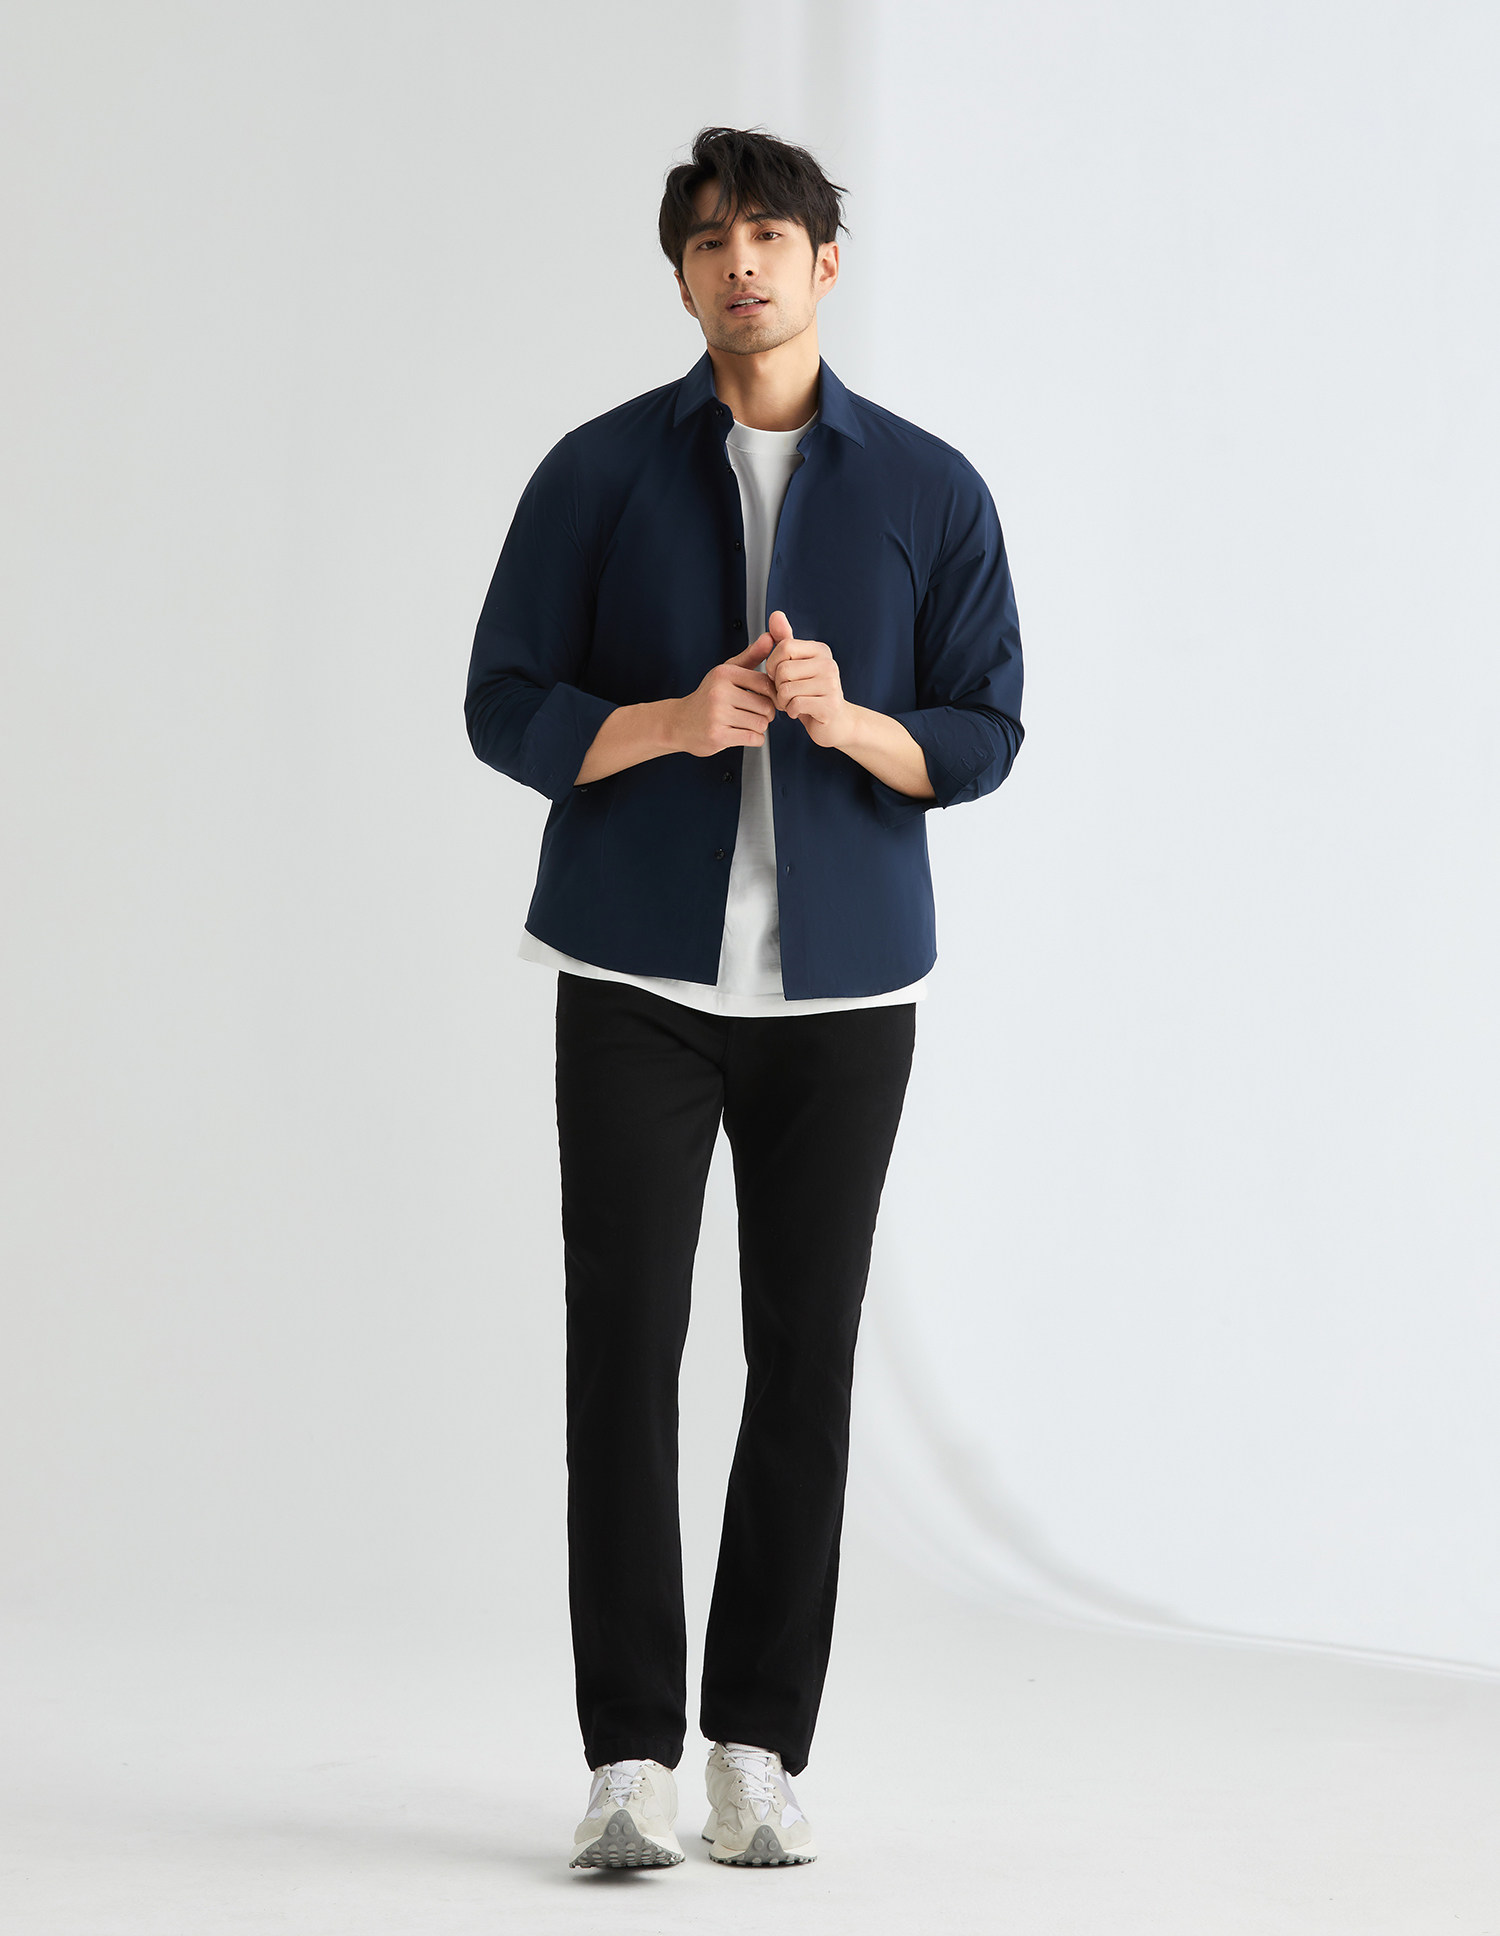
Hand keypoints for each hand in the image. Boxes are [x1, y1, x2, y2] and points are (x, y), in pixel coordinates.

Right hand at [669, 636, 777, 756]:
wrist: (679, 722)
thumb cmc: (708, 697)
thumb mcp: (727, 672)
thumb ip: (751, 656)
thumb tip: (770, 637)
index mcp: (724, 674)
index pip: (765, 683)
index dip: (772, 694)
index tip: (766, 699)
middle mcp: (719, 692)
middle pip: (766, 706)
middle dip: (766, 714)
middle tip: (754, 714)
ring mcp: (717, 714)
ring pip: (761, 724)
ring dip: (759, 727)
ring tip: (745, 723)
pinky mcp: (717, 735)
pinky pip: (753, 739)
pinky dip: (754, 739)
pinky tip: (742, 733)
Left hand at [758, 610, 854, 749]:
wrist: (834, 722)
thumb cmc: (811, 693)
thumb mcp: (796, 664)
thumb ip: (785, 640)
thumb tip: (776, 614)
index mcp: (820, 650)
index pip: (784, 646)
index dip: (772, 664)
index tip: (778, 675)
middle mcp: (828, 663)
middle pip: (782, 670)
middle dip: (777, 686)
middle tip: (788, 693)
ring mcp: (831, 684)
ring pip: (786, 689)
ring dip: (783, 701)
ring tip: (794, 702)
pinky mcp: (829, 705)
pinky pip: (795, 704)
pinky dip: (791, 711)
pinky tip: (799, 711)